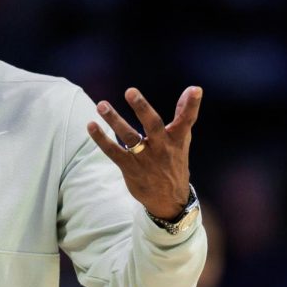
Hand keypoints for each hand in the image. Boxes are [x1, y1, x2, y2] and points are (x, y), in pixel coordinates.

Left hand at [86, 86, 201, 219]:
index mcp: (177, 139)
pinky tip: (91, 125)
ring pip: (130, 137)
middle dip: (142, 108)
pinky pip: (113, 152)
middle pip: (154, 125)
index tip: (196, 89)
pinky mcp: (130, 168)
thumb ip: (184, 113)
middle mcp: (162, 147)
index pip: (187, 119)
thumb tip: (193, 88)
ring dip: (115, 120)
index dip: (192, 105)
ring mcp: (145, 158)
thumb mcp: (182, 139)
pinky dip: (101, 139)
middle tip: (130, 91)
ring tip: (101, 105)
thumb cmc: (174, 161)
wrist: (168, 199)